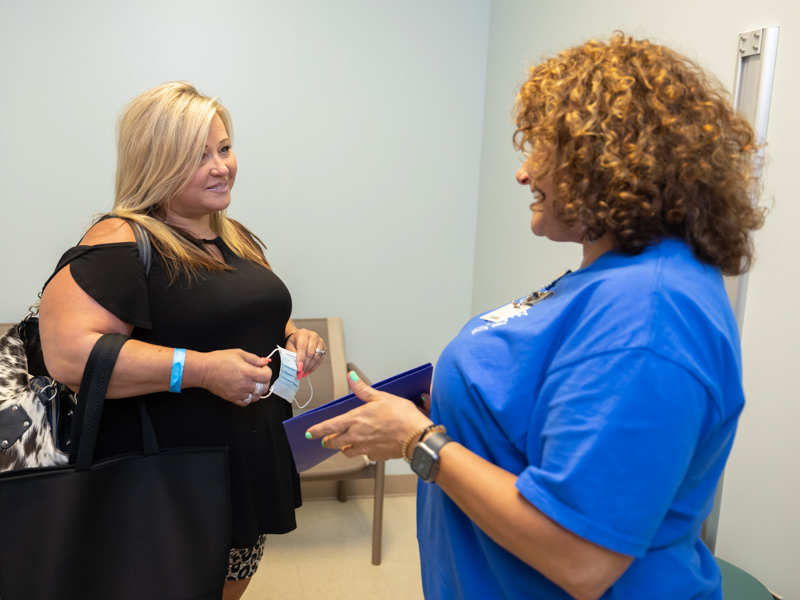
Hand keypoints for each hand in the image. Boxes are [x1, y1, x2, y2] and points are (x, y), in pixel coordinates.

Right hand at [195, 349, 272, 406]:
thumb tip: (265, 362)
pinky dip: (248, 397)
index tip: (261, 368)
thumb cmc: (219, 360)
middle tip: (258, 375)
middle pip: (264, 388)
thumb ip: (254, 359)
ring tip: (251, 383)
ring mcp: (239, 393)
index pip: (267, 376)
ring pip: (257, 397)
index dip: (266, 370)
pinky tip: (245, 390)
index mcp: (247, 372)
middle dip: (264, 381)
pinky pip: (246, 402)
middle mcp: (245, 384)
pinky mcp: (232, 399)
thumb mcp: (238, 353)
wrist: (204, 370)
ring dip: (257, 390)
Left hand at [285, 329, 326, 377]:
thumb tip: (298, 367)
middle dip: (305, 365)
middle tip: (300, 372)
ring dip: (310, 367)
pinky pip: (320, 359)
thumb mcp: (289, 346)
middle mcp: (314, 336)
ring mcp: (320, 342)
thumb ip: (292, 354)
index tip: (299, 368)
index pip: (303, 347)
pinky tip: (309, 370)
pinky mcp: (324, 347)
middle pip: (311, 353)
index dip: (301, 358)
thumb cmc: (294, 341)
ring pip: (317, 357)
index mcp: (303, 333)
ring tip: (304, 373)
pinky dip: (314, 367)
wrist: (300, 337)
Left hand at [306, 371, 432, 460]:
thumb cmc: (402, 416)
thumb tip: (352, 377)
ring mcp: (365, 448)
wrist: (416, 437)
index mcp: (355, 420)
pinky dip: (362, 451)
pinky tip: (368, 446)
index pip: (329, 426)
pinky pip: (363, 455)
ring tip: (346, 443)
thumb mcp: (381, 397)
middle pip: (334, 442)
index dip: (317, 430)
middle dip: (328, 440)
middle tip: (326, 439)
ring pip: (347, 452)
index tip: (309, 433)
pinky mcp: (376, 456)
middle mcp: (357, 436)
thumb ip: (363, 389)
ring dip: (344, 448)